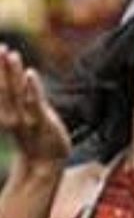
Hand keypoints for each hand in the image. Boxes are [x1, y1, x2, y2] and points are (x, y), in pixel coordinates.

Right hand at [0, 47, 70, 165]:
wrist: (45, 163)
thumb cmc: (34, 137)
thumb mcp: (21, 118)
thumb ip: (18, 99)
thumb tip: (17, 80)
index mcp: (5, 112)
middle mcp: (11, 114)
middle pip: (3, 86)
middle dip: (0, 67)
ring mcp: (26, 117)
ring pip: (17, 92)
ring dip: (13, 72)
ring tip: (10, 54)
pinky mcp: (42, 121)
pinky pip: (36, 102)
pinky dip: (32, 88)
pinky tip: (30, 73)